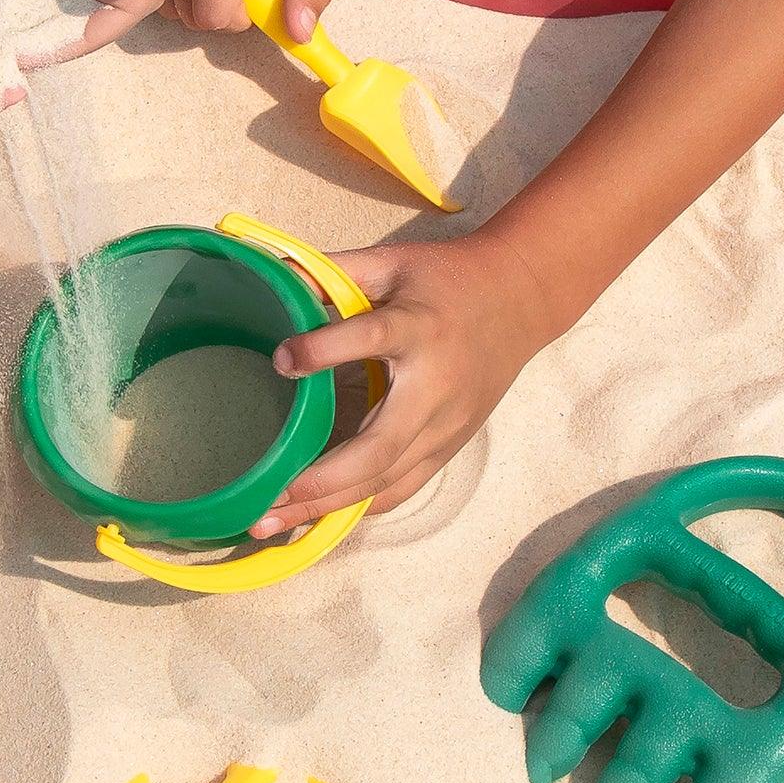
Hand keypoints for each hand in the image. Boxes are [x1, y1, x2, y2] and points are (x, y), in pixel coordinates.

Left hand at [257, 230, 565, 525]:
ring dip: (327, 507)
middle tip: (263, 499)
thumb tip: (270, 272)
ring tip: (271, 521)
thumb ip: (333, 270)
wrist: (520, 300)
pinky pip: (401, 487)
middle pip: (378, 448)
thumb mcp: (393, 262)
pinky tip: (316, 518)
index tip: (281, 359)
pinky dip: (358, 507)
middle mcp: (435, 388)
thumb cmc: (447, 278)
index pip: (370, 341)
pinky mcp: (450, 446)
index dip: (322, 351)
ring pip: (385, 481)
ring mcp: (446, 426)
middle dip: (318, 481)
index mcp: (418, 328)